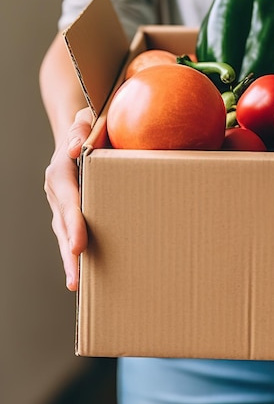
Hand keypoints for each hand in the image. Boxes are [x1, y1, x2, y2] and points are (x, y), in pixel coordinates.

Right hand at [43, 107, 91, 290]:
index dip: (74, 223)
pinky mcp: (67, 209)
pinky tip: (82, 271)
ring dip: (70, 259)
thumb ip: (81, 128)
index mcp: (60, 170)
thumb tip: (75, 148)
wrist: (77, 131)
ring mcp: (59, 202)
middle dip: (69, 252)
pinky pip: (69, 231)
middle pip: (62, 224)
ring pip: (63, 233)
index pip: (68, 200)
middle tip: (76, 279)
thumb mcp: (86, 119)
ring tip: (76, 284)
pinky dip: (74, 251)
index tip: (80, 246)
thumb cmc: (89, 124)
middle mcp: (55, 190)